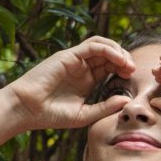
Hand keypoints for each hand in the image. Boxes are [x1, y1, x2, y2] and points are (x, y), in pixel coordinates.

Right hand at [6, 36, 134, 130]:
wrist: (27, 110)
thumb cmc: (52, 114)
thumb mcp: (85, 114)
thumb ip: (105, 107)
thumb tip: (127, 101)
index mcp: (87, 80)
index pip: (110, 66)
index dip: (123, 69)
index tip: (132, 78)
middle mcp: (82, 67)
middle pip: (109, 54)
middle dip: (124, 59)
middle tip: (133, 70)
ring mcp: (75, 60)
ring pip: (102, 45)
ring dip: (118, 51)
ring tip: (127, 64)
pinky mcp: (68, 55)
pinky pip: (92, 46)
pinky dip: (108, 49)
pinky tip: (118, 59)